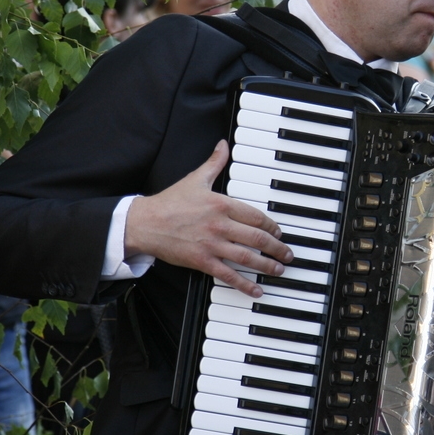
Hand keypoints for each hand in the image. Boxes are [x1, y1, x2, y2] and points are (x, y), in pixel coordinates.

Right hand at [124, 140, 293, 296]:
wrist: (146, 223)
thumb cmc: (170, 202)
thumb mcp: (195, 179)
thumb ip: (214, 163)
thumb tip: (223, 145)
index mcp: (222, 204)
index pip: (256, 217)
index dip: (271, 226)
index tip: (278, 233)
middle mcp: (220, 225)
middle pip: (257, 238)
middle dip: (277, 248)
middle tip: (287, 254)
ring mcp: (212, 245)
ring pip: (248, 258)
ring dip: (267, 265)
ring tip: (278, 270)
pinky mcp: (202, 261)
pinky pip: (228, 275)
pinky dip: (245, 284)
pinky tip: (257, 289)